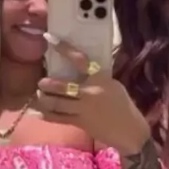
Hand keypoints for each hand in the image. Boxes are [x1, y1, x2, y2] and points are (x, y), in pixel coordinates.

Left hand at [37, 37, 149, 155]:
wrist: (130, 130)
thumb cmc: (122, 104)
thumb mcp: (112, 84)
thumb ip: (95, 77)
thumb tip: (77, 67)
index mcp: (100, 78)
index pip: (80, 59)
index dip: (64, 48)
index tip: (48, 38)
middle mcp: (90, 92)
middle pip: (63, 86)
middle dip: (48, 85)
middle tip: (41, 82)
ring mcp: (83, 109)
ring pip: (57, 104)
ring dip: (44, 100)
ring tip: (39, 96)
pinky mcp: (80, 123)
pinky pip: (58, 118)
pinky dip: (47, 115)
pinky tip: (39, 113)